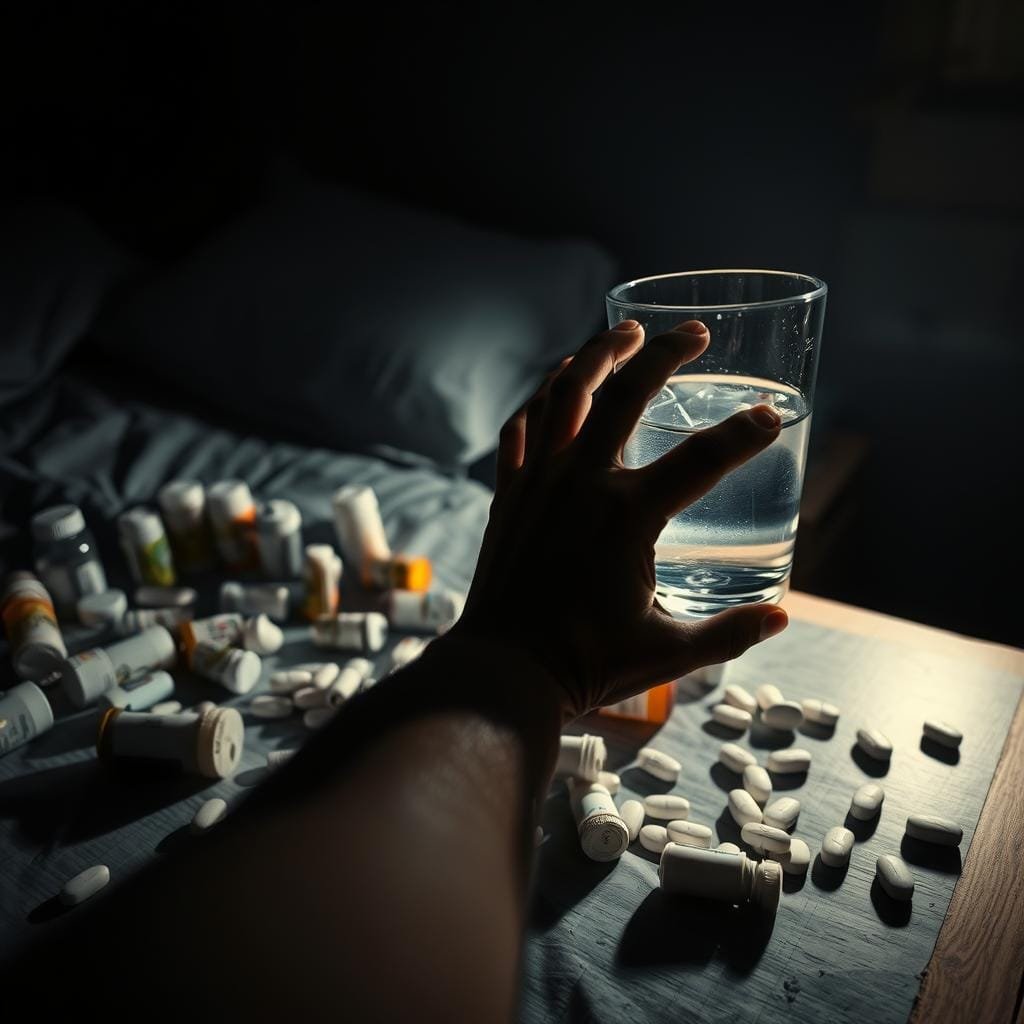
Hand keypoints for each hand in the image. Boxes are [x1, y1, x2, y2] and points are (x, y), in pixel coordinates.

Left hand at [450, 318, 788, 720]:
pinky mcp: (510, 494)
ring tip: (625, 333)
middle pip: (628, 393)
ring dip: (598, 355)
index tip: (771, 417)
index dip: (745, 434)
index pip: (704, 460)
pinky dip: (542, 399)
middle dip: (666, 353)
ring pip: (566, 395)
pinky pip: (522, 428)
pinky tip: (558, 385)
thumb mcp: (669, 652)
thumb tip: (782, 616)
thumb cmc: (586, 664)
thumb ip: (730, 632)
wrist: (504, 670)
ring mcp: (539, 482)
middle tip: (694, 332)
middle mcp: (582, 483)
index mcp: (629, 517)